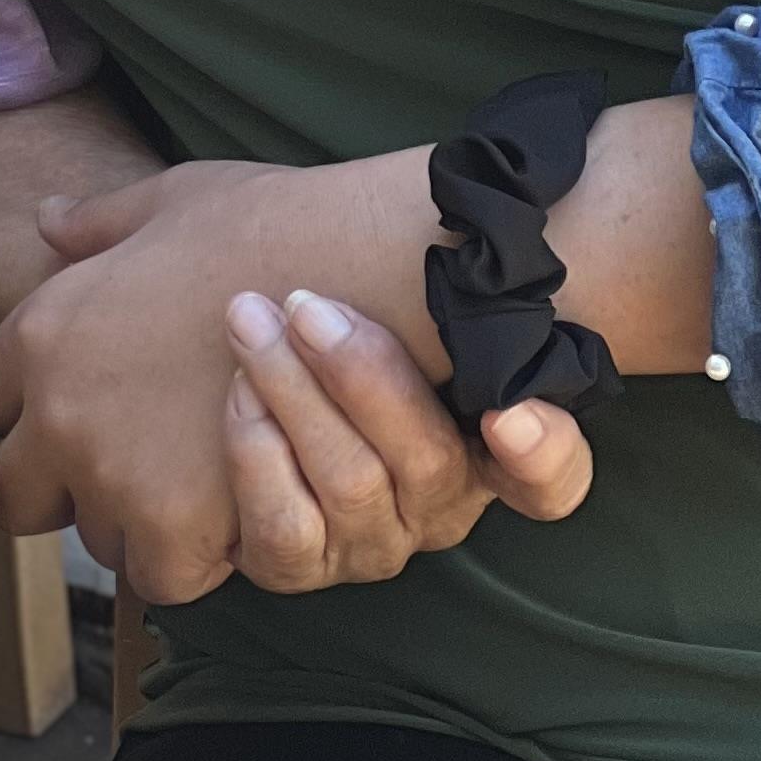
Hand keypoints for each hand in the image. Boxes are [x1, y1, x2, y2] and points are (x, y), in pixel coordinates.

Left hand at [0, 152, 450, 600]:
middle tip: (120, 463)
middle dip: (57, 484)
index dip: (23, 406)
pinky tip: (227, 512)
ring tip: (190, 478)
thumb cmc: (271, 224)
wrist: (362, 272)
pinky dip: (191, 555)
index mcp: (45, 328)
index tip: (62, 408)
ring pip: (97, 538)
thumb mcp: (168, 202)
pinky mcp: (179, 529)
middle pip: (15, 492)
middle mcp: (61, 413)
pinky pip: (161, 575)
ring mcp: (116, 478)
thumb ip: (98, 224)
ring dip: (132, 519)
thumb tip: (45, 217)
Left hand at [220, 286, 589, 590]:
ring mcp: (369, 540)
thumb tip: (472, 198)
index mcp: (478, 438)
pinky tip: (238, 394)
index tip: (509, 413)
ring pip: (352, 487)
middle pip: (430, 462)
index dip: (544, 456)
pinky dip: (258, 457)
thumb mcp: (355, 252)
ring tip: (250, 322)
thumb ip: (422, 249)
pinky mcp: (297, 562)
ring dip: (295, 395)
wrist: (212, 338)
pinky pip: (285, 532)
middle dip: (364, 375)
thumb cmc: (307, 289)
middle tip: (306, 304)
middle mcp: (436, 504)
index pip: (548, 477)